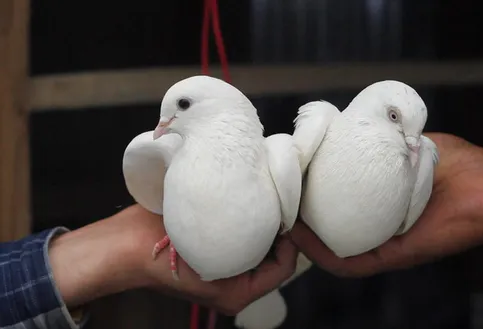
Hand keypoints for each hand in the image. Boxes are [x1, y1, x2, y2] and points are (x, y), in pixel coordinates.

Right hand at [49, 205, 297, 314]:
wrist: (124, 246)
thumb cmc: (159, 246)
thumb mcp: (205, 239)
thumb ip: (241, 229)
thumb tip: (274, 208)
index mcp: (237, 294)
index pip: (284, 268)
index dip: (292, 240)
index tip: (287, 211)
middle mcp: (235, 290)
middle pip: (275, 260)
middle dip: (279, 232)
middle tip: (279, 201)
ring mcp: (226, 277)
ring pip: (261, 252)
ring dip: (264, 228)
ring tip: (264, 201)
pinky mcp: (217, 264)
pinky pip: (245, 247)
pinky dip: (248, 230)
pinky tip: (245, 207)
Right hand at [290, 133, 482, 276]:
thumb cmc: (458, 164)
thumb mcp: (409, 143)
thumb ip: (381, 138)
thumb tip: (350, 123)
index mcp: (381, 201)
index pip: (338, 201)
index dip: (312, 192)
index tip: (292, 177)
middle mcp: (379, 225)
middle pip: (332, 228)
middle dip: (302, 217)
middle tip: (280, 202)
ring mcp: (385, 243)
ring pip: (333, 250)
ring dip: (304, 240)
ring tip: (283, 222)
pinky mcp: (392, 256)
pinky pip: (349, 262)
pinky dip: (321, 253)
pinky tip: (302, 238)